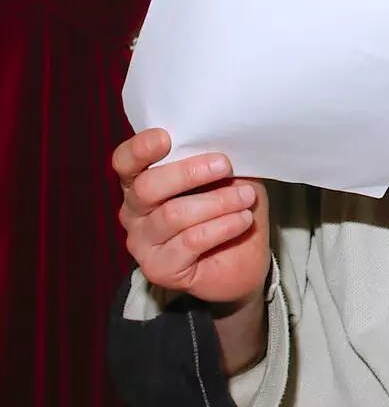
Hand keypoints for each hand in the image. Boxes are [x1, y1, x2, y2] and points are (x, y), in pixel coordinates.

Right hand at [113, 128, 269, 305]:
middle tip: (224, 165)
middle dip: (189, 172)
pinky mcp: (158, 268)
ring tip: (246, 197)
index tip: (166, 138)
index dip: (140, 149)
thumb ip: (214, 161)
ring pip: (173, 215)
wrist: (243, 261)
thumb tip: (223, 141)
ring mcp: (141, 243)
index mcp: (142, 182)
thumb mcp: (227, 177)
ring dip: (218, 201)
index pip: (125, 162)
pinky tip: (243, 220)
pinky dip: (222, 227)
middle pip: (147, 187)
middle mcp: (134, 212)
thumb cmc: (229, 209)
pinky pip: (190, 241)